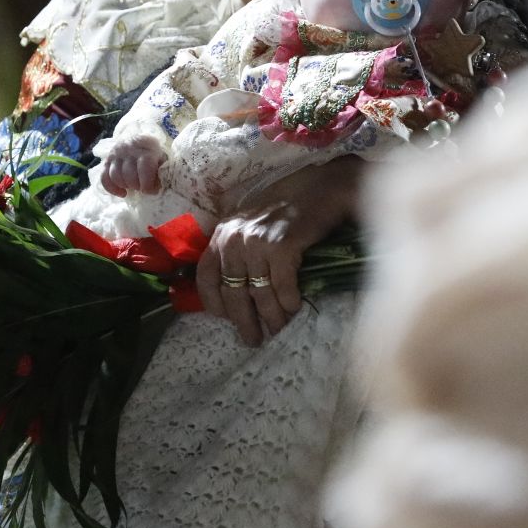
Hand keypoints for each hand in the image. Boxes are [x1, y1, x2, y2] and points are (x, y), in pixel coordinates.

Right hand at [100, 136, 167, 194]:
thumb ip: (162, 171)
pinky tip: (123, 193)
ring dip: (126, 186)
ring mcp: (115, 154)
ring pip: (116, 177)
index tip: (153, 191)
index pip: (145, 166)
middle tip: (143, 188)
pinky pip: (104, 178)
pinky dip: (112, 189)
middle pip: (129, 174)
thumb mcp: (163, 159)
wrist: (139, 143)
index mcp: (146, 146)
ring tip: (134, 188)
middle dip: (137, 186)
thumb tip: (158, 187)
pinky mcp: (106, 162)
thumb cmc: (154, 155)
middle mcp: (128, 148)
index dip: (148, 183)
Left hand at [197, 158, 362, 346]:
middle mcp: (234, 238)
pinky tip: (294, 309)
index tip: (227, 320)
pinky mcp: (282, 245)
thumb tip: (237, 290)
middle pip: (233, 292)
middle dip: (244, 321)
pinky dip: (289, 302)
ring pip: (259, 293)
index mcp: (222, 233)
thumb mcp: (250, 225)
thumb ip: (237, 250)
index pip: (206, 276)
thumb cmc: (287, 208)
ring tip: (277, 329)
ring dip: (270, 317)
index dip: (215, 303)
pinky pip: (282, 286)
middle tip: (253, 339)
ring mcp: (258, 242)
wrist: (320, 187)